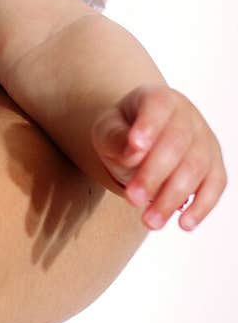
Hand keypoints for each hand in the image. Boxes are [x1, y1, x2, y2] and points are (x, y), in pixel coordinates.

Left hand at [92, 84, 226, 230]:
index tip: (135, 146)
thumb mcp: (107, 130)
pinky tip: (184, 224)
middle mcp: (188, 115)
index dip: (149, 125)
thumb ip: (116, 138)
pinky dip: (202, 206)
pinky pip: (215, 185)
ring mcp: (205, 139)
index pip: (158, 106)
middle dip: (154, 174)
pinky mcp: (215, 165)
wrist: (142, 139)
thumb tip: (133, 153)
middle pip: (177, 143)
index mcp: (159, 98)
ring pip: (196, 167)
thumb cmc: (123, 132)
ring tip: (149, 222)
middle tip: (132, 199)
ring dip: (173, 197)